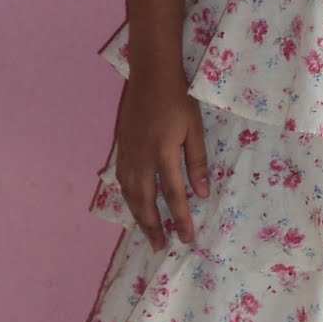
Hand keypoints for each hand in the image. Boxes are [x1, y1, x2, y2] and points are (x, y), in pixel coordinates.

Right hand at [114, 71, 209, 248]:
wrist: (150, 75)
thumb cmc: (178, 99)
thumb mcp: (195, 128)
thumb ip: (197, 162)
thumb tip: (201, 193)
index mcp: (163, 153)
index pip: (172, 195)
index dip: (180, 219)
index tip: (186, 238)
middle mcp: (141, 158)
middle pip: (145, 201)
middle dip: (153, 227)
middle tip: (160, 247)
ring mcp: (127, 154)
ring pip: (129, 194)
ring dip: (138, 217)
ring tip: (147, 233)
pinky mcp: (121, 148)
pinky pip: (122, 182)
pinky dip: (127, 199)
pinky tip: (134, 206)